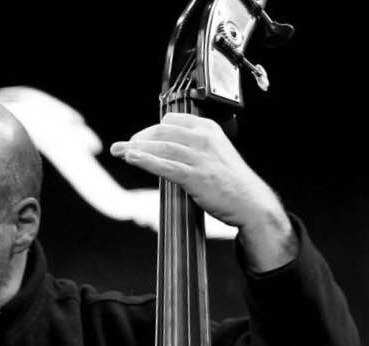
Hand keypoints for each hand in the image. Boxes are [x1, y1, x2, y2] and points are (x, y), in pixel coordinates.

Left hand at [110, 112, 296, 269]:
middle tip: (122, 146)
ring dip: (135, 148)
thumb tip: (170, 149)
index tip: (139, 138)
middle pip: (161, 132)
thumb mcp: (215, 153)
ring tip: (119, 151)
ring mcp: (199, 157)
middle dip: (138, 138)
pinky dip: (145, 161)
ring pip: (160, 147)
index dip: (151, 129)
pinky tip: (131, 158)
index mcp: (207, 129)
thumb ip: (195, 147)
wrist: (249, 201)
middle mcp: (202, 138)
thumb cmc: (231, 181)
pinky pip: (165, 166)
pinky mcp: (195, 176)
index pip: (171, 121)